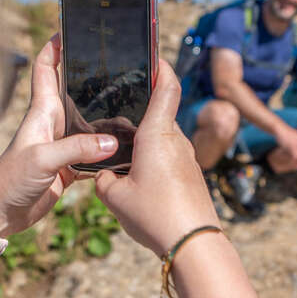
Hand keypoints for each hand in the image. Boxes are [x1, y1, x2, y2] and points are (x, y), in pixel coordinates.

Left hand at [0, 37, 119, 236]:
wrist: (0, 215)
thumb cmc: (10, 180)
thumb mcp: (43, 159)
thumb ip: (77, 148)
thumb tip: (112, 141)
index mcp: (42, 112)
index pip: (46, 69)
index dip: (55, 47)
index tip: (71, 29)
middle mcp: (53, 123)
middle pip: (74, 90)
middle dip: (92, 75)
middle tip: (117, 62)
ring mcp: (62, 144)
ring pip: (90, 120)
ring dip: (107, 113)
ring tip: (133, 101)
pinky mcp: (69, 166)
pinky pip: (95, 151)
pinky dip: (110, 149)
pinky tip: (127, 147)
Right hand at [95, 61, 218, 256]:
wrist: (194, 243)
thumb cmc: (154, 215)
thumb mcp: (113, 197)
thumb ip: (103, 179)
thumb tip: (105, 175)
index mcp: (158, 134)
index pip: (167, 87)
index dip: (161, 66)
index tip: (153, 54)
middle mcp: (176, 140)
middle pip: (161, 114)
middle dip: (142, 110)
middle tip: (118, 110)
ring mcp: (187, 158)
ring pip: (164, 138)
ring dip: (147, 140)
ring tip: (123, 149)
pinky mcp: (191, 175)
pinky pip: (170, 157)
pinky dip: (155, 158)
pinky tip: (140, 176)